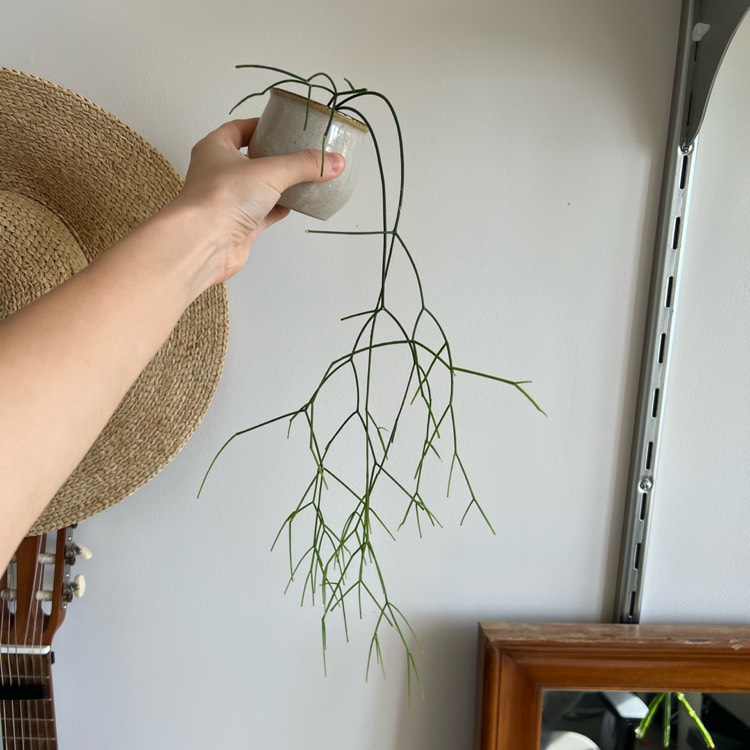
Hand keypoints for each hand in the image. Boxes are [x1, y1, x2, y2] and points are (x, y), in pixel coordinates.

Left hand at [177, 118, 344, 284]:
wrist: (205, 243)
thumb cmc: (224, 196)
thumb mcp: (270, 171)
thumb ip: (304, 165)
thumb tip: (336, 162)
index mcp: (215, 148)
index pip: (239, 129)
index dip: (261, 125)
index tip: (284, 126)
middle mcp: (219, 172)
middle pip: (252, 158)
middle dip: (275, 156)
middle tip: (301, 151)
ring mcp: (229, 200)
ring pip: (260, 187)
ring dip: (281, 184)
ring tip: (306, 176)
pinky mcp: (240, 225)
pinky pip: (265, 212)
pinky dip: (281, 208)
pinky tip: (298, 203)